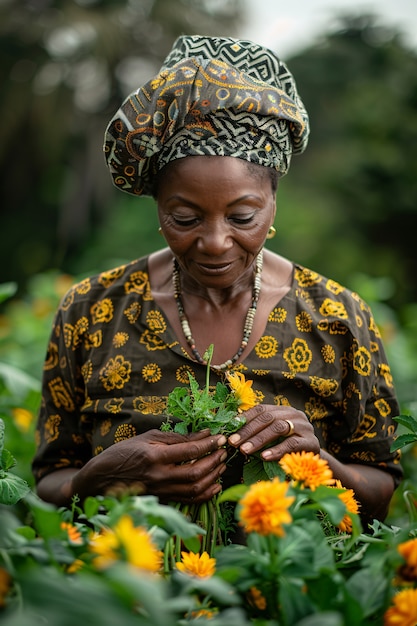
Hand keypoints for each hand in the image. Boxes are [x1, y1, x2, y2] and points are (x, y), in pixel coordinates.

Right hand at [72, 429, 226, 503]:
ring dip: (213, 476)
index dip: (210, 444)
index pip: (190, 450)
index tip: (221, 437)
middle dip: (214, 460)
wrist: (101, 479)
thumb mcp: (148, 438)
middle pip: (196, 471)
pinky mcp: (162, 500)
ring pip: (195, 488)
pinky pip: (189, 500)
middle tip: (224, 451)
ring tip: (221, 464)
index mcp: (155, 456)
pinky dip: (206, 493)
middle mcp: (159, 476)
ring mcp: (161, 491)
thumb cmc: (123, 453)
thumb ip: (177, 438)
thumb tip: (203, 434)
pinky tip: (214, 484)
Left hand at [228, 404, 319, 460]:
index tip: (230, 430)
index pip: (261, 409)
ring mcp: (304, 427)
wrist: (313, 461)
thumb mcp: (272, 437)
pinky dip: (276, 450)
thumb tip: (232, 429)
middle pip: (268, 417)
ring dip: (258, 439)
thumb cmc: (287, 448)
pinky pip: (291, 444)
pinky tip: (264, 457)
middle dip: (248, 430)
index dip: (245, 418)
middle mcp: (294, 414)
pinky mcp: (311, 442)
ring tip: (244, 450)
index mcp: (283, 410)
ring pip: (278, 428)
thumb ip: (258, 431)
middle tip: (233, 442)